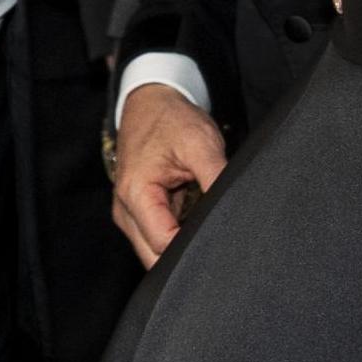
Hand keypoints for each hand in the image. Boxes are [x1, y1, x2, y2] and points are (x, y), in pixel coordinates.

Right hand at [111, 83, 226, 266]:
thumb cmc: (170, 120)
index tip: (219, 233)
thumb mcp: (201, 143)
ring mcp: (131, 215)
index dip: (194, 245)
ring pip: (156, 251)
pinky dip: (177, 234)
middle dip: (186, 253)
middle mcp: (126, 212)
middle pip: (156, 258)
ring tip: (206, 221)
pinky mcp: (139, 213)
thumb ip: (216, 178)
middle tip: (217, 233)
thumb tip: (235, 209)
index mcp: (136, 195)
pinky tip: (196, 220)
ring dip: (181, 244)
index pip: (164, 245)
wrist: (151, 103)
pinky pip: (158, 237)